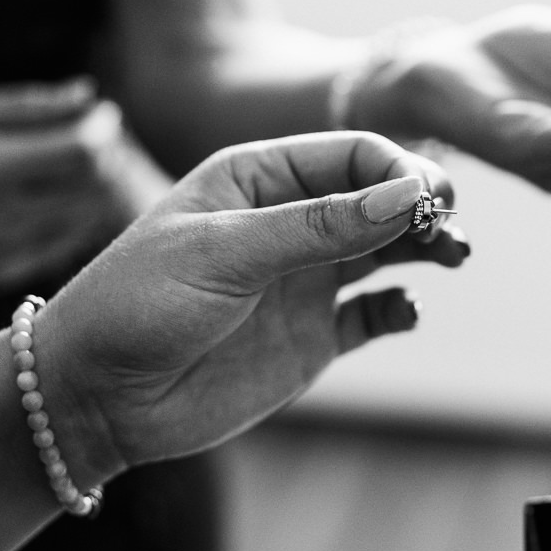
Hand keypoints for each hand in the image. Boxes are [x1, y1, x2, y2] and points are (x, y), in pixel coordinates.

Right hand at [0, 79, 166, 289]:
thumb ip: (28, 105)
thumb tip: (89, 95)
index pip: (80, 153)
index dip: (103, 129)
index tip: (103, 113)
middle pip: (92, 188)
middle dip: (107, 158)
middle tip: (93, 136)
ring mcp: (2, 253)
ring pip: (85, 220)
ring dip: (94, 190)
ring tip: (73, 163)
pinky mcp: (1, 273)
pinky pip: (62, 245)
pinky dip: (70, 218)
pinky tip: (49, 195)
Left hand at [36, 131, 467, 484]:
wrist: (96, 397)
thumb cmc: (138, 303)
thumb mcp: (224, 252)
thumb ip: (317, 227)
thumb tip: (406, 196)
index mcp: (258, 177)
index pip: (350, 153)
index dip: (395, 168)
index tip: (425, 195)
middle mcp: (289, 222)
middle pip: (378, 197)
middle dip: (421, 203)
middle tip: (449, 223)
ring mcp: (303, 280)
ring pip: (387, 250)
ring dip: (425, 248)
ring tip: (455, 255)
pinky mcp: (312, 337)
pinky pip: (375, 314)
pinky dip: (401, 308)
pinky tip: (408, 310)